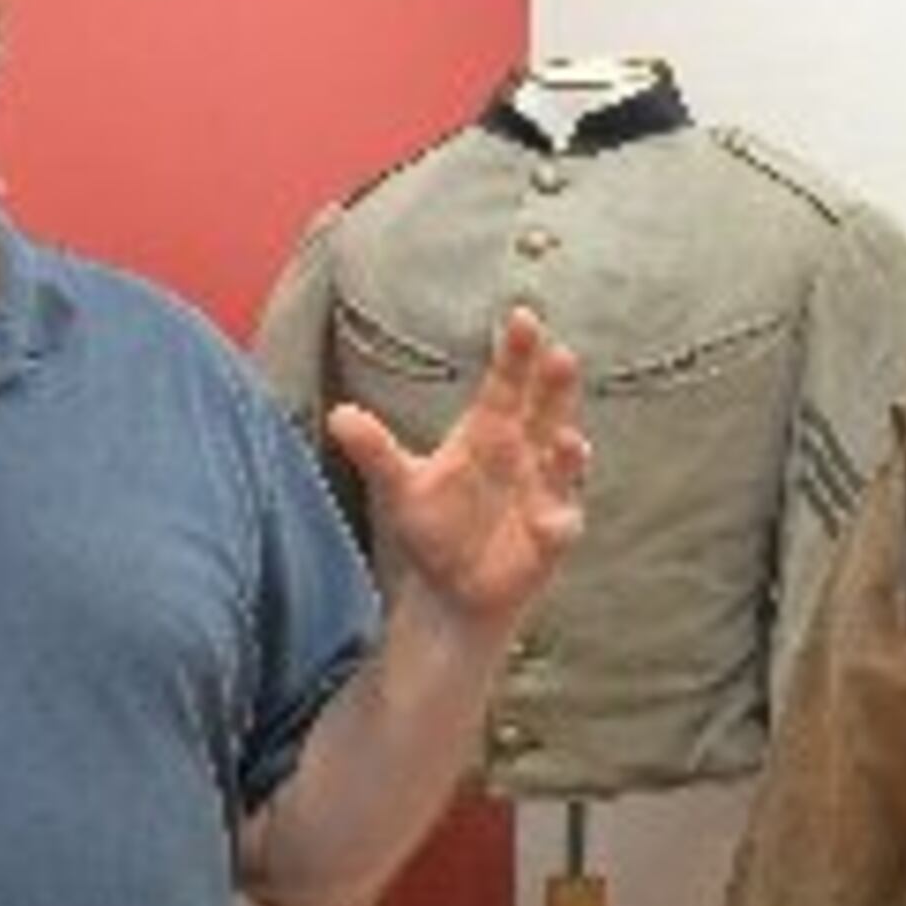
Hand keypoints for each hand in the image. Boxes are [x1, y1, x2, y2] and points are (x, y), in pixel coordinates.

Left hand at [328, 306, 590, 624]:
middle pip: (545, 411)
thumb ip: (375, 451)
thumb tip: (337, 416)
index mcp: (489, 432)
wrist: (453, 587)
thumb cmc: (432, 525)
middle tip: (562, 356)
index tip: (522, 317)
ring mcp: (543, 492)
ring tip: (566, 439)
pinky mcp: (550, 535)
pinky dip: (556, 523)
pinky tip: (548, 522)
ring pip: (563, 464)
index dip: (516, 353)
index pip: (506, 384)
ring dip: (568, 453)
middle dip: (555, 387)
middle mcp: (523, 454)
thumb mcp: (399, 487)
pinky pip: (559, 526)